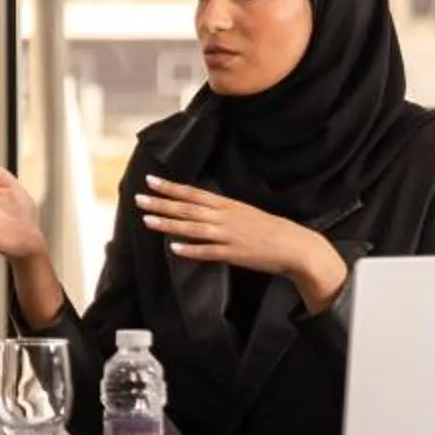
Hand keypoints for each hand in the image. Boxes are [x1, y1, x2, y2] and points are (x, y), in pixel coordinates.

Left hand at [134, 176, 347, 308]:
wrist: (295, 246)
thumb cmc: (269, 229)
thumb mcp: (244, 212)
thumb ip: (220, 210)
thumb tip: (198, 208)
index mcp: (228, 205)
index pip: (193, 193)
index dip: (171, 187)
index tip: (150, 180)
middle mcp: (225, 217)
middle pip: (188, 208)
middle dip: (162, 203)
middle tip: (139, 198)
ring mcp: (229, 235)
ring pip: (193, 228)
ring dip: (169, 224)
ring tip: (147, 221)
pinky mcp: (234, 254)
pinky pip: (208, 252)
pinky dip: (191, 249)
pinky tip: (174, 248)